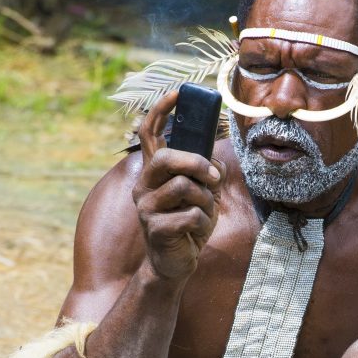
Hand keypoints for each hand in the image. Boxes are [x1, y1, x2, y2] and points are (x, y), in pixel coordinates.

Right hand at [132, 90, 224, 280]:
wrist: (175, 264)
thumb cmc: (188, 225)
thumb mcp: (201, 195)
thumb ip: (205, 176)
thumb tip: (213, 166)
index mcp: (154, 173)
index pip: (149, 134)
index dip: (160, 111)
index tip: (177, 93)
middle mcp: (144, 186)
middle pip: (169, 157)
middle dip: (198, 164)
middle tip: (213, 177)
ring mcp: (146, 207)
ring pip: (185, 187)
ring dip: (205, 200)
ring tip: (203, 213)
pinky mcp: (156, 229)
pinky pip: (191, 215)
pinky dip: (204, 222)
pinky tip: (197, 232)